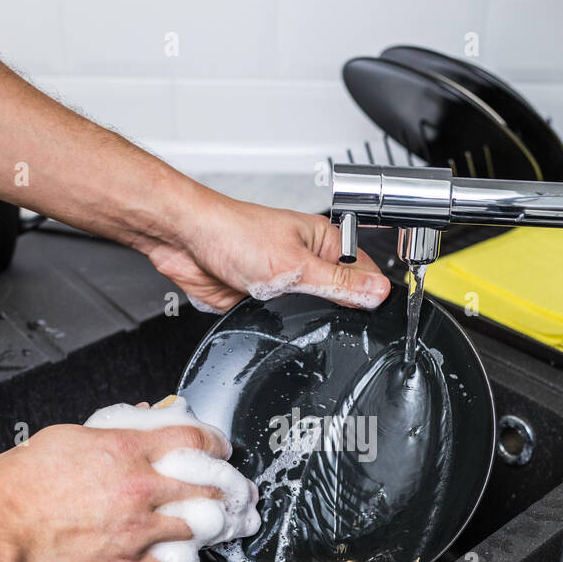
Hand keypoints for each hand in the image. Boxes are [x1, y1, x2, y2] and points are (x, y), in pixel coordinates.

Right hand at [0, 419, 254, 561]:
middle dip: (234, 488)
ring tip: (230, 525)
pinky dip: (188, 559)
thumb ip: (110, 429)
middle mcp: (138, 489)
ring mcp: (137, 530)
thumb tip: (140, 421)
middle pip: (210, 484)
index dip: (218, 443)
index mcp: (125, 450)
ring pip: (200, 526)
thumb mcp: (65, 437)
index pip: (194, 438)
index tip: (223, 450)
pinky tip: (192, 557)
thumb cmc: (16, 487)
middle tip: (241, 493)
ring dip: (220, 525)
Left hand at [139, 183, 390, 312]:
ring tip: (299, 317)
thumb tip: (377, 292)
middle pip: (339, 297)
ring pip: (310, 313)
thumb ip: (337, 283)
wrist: (185, 243)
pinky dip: (280, 328)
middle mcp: (307, 260)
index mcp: (324, 242)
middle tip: (333, 321)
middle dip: (337, 313)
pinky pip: (282, 322)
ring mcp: (285, 282)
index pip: (363, 273)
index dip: (372, 295)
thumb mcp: (296, 264)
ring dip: (305, 321)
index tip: (377, 315)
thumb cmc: (233, 233)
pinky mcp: (263, 300)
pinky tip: (278, 325)